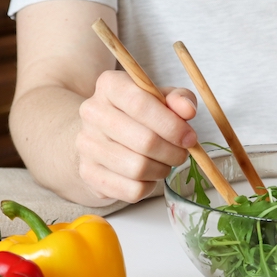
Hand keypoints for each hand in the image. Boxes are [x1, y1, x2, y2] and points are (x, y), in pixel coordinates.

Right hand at [75, 70, 198, 202]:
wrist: (103, 135)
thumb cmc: (139, 114)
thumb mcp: (162, 98)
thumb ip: (179, 99)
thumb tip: (187, 110)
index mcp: (109, 86)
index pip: (141, 104)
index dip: (171, 125)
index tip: (190, 137)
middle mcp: (92, 113)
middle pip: (144, 141)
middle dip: (173, 152)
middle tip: (182, 153)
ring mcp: (86, 145)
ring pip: (138, 168)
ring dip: (162, 169)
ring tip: (166, 163)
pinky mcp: (88, 173)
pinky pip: (131, 190)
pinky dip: (149, 186)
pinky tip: (148, 175)